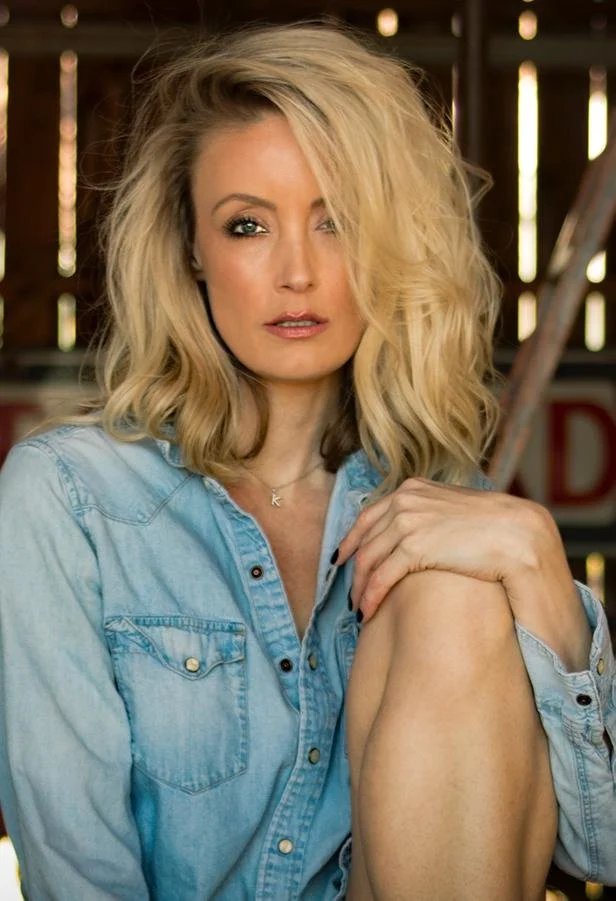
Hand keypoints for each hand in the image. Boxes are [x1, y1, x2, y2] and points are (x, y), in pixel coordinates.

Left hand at [337, 477, 590, 669]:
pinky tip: (367, 613)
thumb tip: (419, 530)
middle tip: (349, 591)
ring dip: (359, 588)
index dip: (351, 540)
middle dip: (353, 569)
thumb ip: (431, 514)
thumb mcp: (454, 510)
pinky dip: (369, 597)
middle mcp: (404, 501)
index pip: (369, 515)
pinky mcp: (414, 547)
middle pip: (365, 541)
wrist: (518, 533)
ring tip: (359, 608)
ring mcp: (407, 522)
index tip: (342, 558)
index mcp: (412, 489)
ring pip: (368, 560)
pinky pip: (380, 577)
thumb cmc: (493, 527)